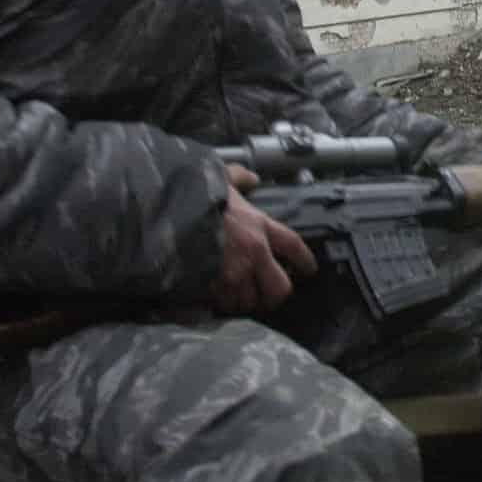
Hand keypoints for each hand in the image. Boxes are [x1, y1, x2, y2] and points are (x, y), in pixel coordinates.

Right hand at [212, 164, 318, 314]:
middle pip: (280, 287)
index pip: (292, 245)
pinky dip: (219, 303)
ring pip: (248, 301)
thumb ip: (239, 178)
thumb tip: (250, 178)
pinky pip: (223, 304)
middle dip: (274, 295)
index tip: (309, 270)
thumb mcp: (223, 178)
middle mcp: (254, 252)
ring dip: (242, 300)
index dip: (303, 259)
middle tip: (267, 296)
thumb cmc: (198, 195)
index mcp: (259, 224)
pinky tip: (214, 297)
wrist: (172, 216)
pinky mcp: (214, 287)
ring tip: (235, 296)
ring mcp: (235, 273)